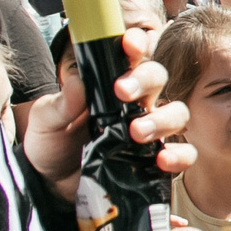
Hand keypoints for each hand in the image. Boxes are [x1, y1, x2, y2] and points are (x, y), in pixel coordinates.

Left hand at [24, 25, 195, 194]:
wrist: (51, 186)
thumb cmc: (51, 145)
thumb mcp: (45, 121)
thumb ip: (59, 105)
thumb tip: (76, 83)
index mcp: (109, 86)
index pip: (131, 57)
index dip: (135, 45)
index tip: (128, 43)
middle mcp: (135, 104)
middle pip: (158, 78)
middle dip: (146, 80)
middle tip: (122, 92)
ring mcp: (150, 132)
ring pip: (177, 113)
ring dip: (162, 119)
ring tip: (136, 133)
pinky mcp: (156, 162)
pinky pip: (184, 154)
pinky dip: (180, 155)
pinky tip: (162, 160)